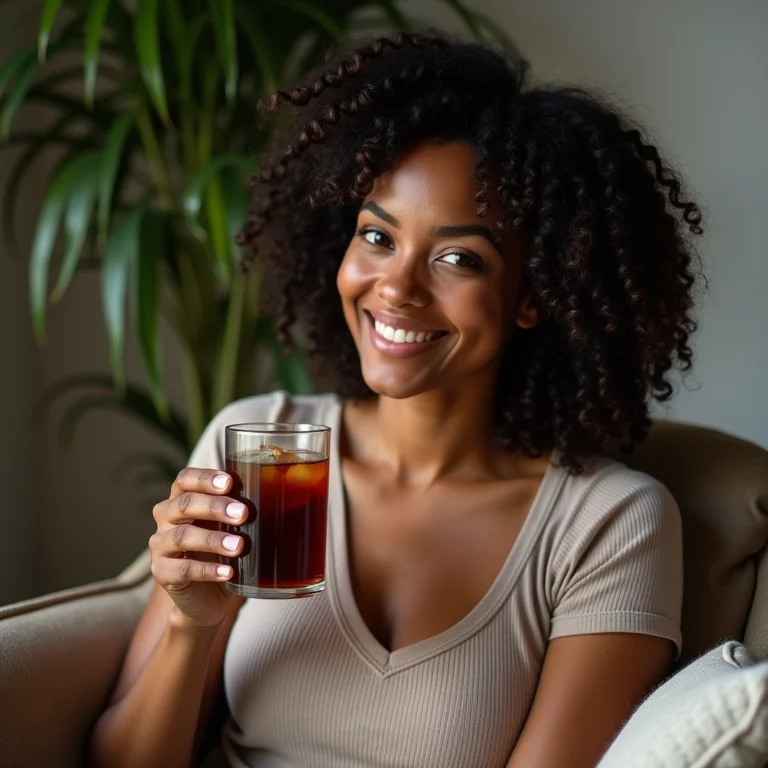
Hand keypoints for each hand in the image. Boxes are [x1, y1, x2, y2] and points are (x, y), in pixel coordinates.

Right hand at [149, 467, 247, 627]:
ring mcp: (160, 546)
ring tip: (239, 546)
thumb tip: (288, 493)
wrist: (209, 597)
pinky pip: (182, 569)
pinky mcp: (162, 573)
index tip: (230, 482)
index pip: (185, 479)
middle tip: (243, 513)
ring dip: (213, 539)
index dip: (205, 478)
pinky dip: (207, 571)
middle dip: (215, 507)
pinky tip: (228, 572)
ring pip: (182, 536)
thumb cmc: (224, 551)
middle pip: (184, 504)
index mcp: (182, 498)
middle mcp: (166, 518)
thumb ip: (246, 510)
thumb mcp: (235, 528)